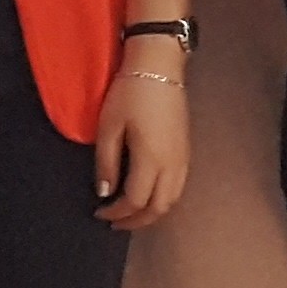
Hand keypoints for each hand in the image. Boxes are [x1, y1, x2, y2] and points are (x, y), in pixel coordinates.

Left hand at [96, 56, 193, 231]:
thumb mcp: (109, 126)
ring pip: (172, 200)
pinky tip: (148, 192)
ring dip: (151, 212)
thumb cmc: (130, 92)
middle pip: (159, 207)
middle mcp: (172, 164)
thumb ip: (106, 163)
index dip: (116, 212)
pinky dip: (163, 199)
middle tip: (115, 221)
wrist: (159, 65)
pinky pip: (178, 186)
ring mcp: (183, 157)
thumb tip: (104, 192)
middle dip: (136, 221)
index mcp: (151, 159)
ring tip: (131, 212)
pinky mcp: (186, 149)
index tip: (99, 212)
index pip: (135, 201)